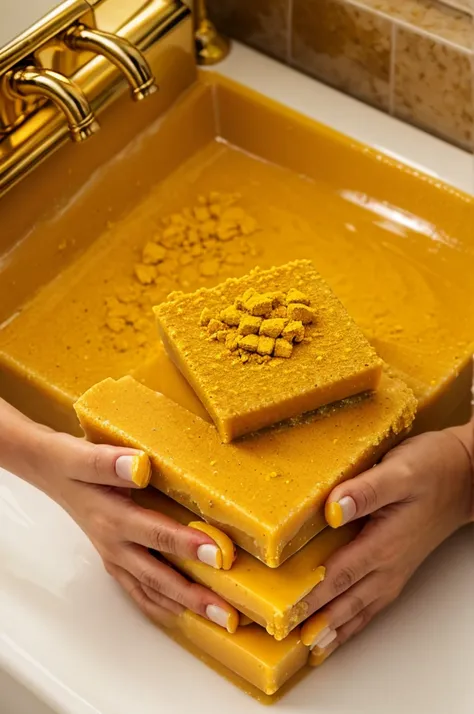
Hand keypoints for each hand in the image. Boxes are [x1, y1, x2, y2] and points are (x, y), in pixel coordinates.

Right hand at [1, 398, 237, 632]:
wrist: (49, 470)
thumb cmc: (70, 461)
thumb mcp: (82, 456)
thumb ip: (108, 462)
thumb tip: (138, 466)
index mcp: (113, 519)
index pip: (157, 534)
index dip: (188, 545)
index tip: (219, 555)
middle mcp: (115, 545)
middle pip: (158, 577)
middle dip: (194, 597)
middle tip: (227, 613)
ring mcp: (115, 556)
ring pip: (151, 590)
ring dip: (184, 607)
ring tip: (217, 621)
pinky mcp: (115, 559)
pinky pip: (139, 590)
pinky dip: (161, 606)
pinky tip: (181, 613)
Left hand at [301, 424, 472, 662]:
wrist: (466, 476)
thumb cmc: (433, 469)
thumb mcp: (398, 471)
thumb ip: (365, 491)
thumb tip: (332, 509)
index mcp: (384, 543)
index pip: (337, 575)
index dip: (309, 595)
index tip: (284, 612)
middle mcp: (388, 564)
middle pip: (344, 600)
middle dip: (312, 621)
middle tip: (282, 635)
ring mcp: (393, 570)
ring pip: (358, 609)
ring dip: (332, 629)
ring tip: (306, 647)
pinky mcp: (395, 568)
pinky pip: (370, 605)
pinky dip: (351, 624)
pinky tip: (337, 631)